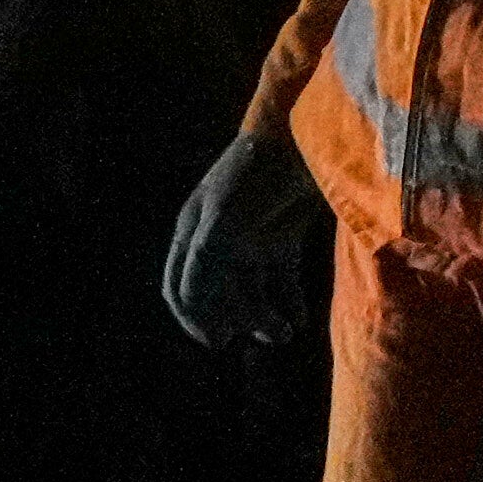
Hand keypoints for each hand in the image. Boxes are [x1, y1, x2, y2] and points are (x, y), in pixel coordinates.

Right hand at [160, 127, 335, 354]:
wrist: (303, 140)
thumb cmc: (257, 176)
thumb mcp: (223, 219)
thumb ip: (204, 261)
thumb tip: (191, 303)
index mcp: (193, 235)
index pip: (179, 288)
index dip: (194, 318)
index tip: (218, 341)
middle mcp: (217, 241)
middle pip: (219, 296)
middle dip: (239, 319)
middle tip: (270, 336)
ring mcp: (249, 240)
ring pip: (251, 292)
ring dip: (264, 316)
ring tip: (285, 333)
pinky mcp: (281, 238)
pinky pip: (279, 281)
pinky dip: (287, 302)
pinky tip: (298, 318)